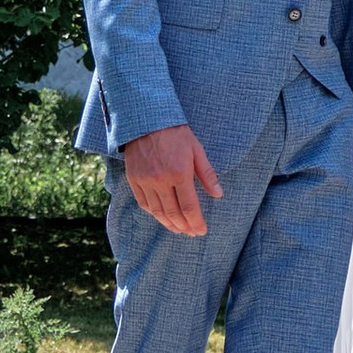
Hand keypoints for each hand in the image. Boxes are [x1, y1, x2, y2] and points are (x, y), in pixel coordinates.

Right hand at [121, 123, 221, 240]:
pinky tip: (162, 217)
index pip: (189, 207)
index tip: (202, 230)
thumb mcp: (196, 149)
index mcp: (179, 173)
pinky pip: (144, 203)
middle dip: (185, 227)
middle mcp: (161, 180)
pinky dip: (154, 214)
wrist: (146, 119)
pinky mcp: (134, 179)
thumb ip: (207, 174)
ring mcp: (145, 181)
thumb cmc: (175, 133)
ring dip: (169, 224)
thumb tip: (218, 194)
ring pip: (157, 212)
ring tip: (179, 230)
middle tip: (192, 233)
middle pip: (173, 213)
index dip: (196, 222)